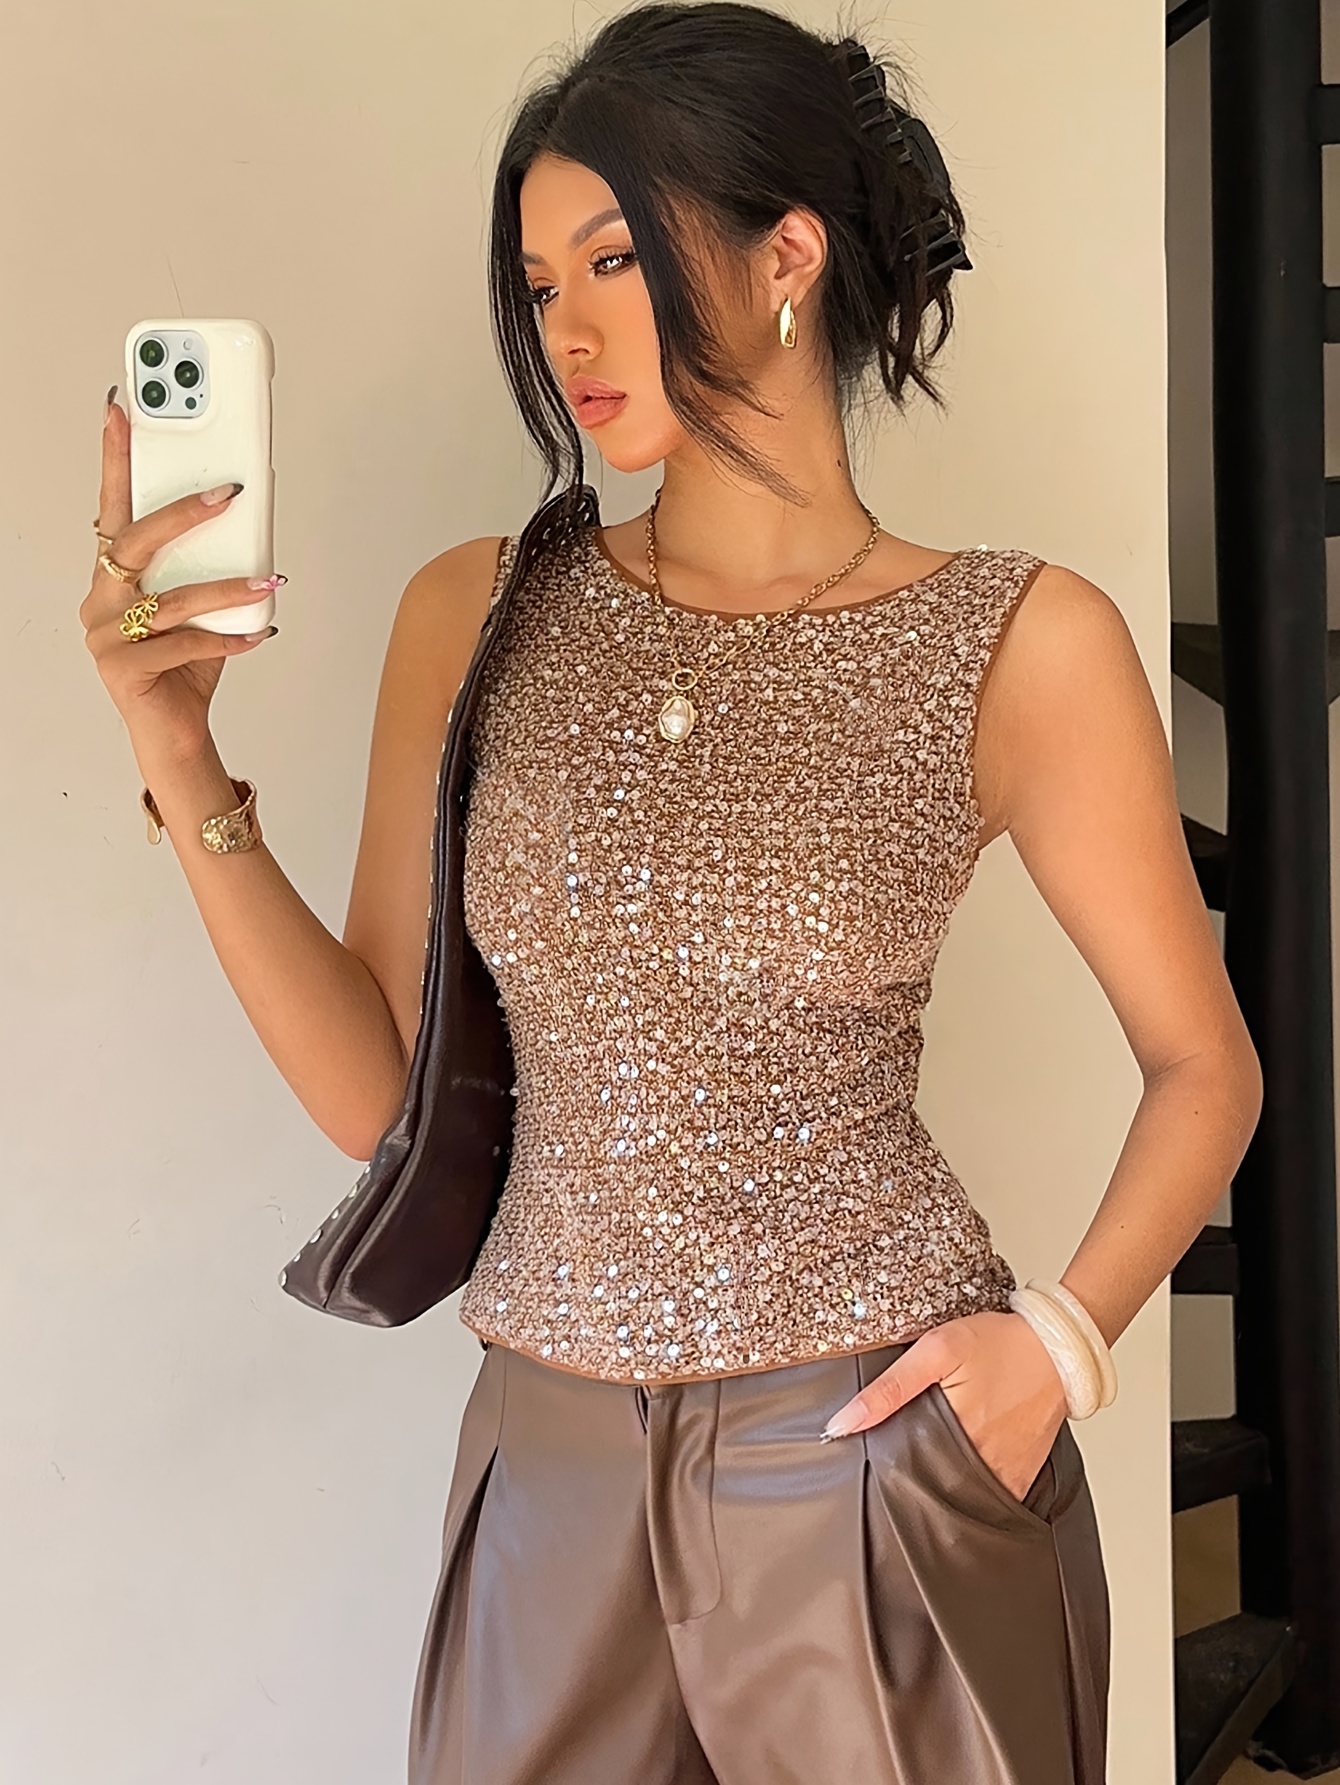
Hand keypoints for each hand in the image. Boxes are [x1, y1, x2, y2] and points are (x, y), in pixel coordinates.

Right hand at [80, 391, 279, 766]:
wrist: (175, 734)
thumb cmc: (185, 667)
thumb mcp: (202, 608)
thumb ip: (211, 568)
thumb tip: (251, 522)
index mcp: (113, 576)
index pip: (112, 506)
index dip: (115, 458)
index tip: (122, 410)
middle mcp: (100, 600)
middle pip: (134, 541)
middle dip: (181, 513)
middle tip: (225, 492)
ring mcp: (106, 636)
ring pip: (169, 599)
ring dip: (225, 588)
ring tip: (267, 583)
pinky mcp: (124, 671)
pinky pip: (184, 645)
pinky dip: (226, 639)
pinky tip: (257, 634)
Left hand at [824, 1310, 1069, 1502]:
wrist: (1058, 1348)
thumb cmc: (1001, 1344)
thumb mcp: (937, 1350)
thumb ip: (890, 1388)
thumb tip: (843, 1423)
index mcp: (956, 1436)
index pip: (904, 1476)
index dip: (882, 1475)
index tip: (868, 1470)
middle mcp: (982, 1464)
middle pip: (931, 1492)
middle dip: (909, 1486)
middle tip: (891, 1475)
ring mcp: (1004, 1475)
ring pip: (960, 1500)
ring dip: (940, 1491)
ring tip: (924, 1474)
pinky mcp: (1021, 1476)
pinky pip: (990, 1498)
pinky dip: (972, 1493)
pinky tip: (958, 1476)